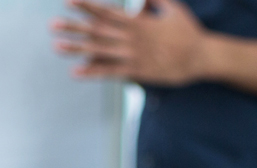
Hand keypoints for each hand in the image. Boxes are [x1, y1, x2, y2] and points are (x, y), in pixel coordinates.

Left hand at [51, 0, 210, 85]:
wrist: (203, 58)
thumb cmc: (189, 32)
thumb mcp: (173, 8)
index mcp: (138, 22)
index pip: (106, 11)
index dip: (86, 6)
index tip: (68, 2)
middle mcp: (133, 38)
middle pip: (98, 31)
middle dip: (74, 27)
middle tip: (53, 25)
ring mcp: (135, 56)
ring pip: (101, 51)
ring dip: (78, 49)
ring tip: (57, 46)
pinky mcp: (140, 72)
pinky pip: (112, 72)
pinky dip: (94, 72)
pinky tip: (77, 72)